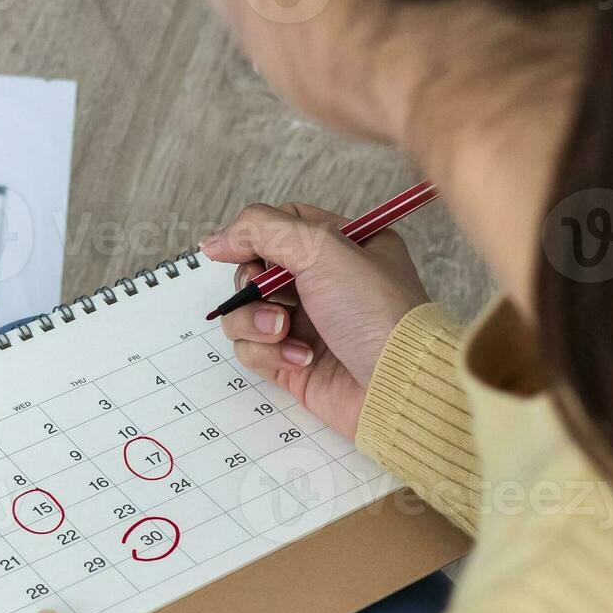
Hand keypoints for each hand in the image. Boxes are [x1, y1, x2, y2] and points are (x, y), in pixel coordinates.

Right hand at [204, 202, 430, 436]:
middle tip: (269, 295)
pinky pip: (252, 350)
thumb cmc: (375, 312)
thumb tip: (214, 240)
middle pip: (254, 269)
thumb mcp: (323, 249)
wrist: (398, 386)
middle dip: (253, 284)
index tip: (233, 251)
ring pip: (244, 311)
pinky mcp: (293, 362)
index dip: (252, 236)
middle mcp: (324, 282)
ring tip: (283, 331)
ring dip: (254, 321)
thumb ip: (264, 230)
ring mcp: (307, 324)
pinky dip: (269, 353)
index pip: (280, 226)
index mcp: (342, 246)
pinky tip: (302, 359)